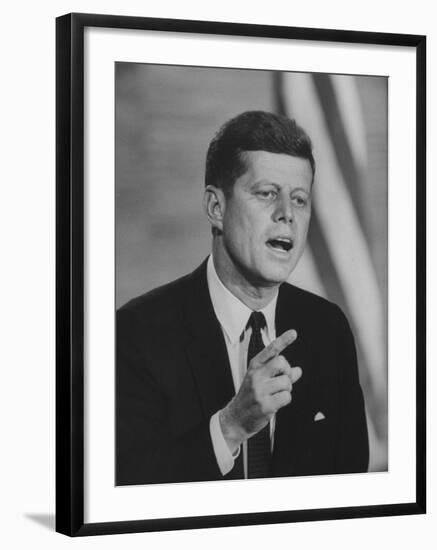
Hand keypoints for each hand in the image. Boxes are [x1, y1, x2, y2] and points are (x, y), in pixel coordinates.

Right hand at [219, 329, 301, 453]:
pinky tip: (276, 403)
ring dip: (287, 389)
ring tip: (277, 394)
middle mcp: (256, 376)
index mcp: (255, 367)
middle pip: (282, 363)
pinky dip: (285, 400)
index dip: (283, 340)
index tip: (293, 333)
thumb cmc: (249, 397)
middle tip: (283, 380)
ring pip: (287, 382)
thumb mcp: (260, 381)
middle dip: (287, 372)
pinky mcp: (266, 404)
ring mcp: (260, 390)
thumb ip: (279, 374)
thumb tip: (298, 371)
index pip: (270, 350)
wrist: (236, 418)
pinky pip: (286, 397)